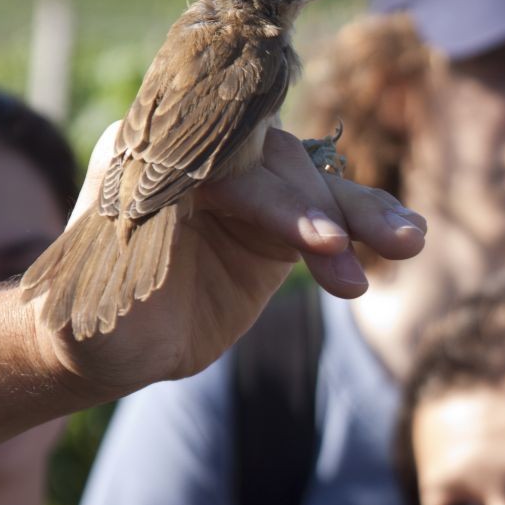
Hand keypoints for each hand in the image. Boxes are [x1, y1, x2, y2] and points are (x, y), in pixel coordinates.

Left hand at [34, 121, 426, 401]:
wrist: (109, 347)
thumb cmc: (93, 321)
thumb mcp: (98, 294)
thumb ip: (132, 255)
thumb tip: (166, 214)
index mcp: (152, 157)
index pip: (225, 166)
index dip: (275, 202)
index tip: (318, 243)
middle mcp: (204, 159)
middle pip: (278, 167)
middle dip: (324, 208)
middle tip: (353, 254)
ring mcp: (246, 190)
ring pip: (315, 188)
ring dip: (363, 214)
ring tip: (411, 242)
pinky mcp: (276, 224)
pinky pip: (330, 220)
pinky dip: (367, 228)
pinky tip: (410, 237)